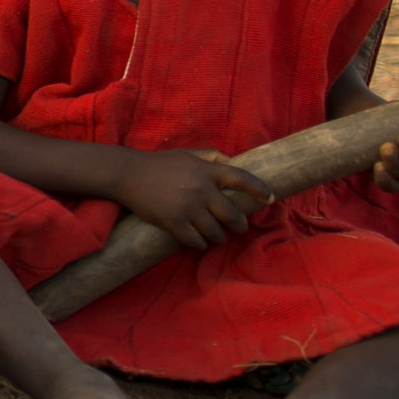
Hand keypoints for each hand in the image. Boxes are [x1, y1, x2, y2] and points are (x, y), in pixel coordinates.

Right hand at [114, 148, 272, 250]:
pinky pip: (196, 241)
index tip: (270, 198)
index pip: (242, 179)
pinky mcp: (174, 223)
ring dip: (219, 238)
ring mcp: (188, 208)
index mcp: (207, 170)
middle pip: (232, 215)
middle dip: (239, 225)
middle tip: (239, 228)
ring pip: (215, 232)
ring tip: (217, 238)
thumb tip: (234, 162)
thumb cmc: (159, 163)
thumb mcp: (188, 153)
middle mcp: (202, 189)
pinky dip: (200, 244)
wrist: (128, 174)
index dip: (259, 189)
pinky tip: (199, 243)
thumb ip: (212, 156)